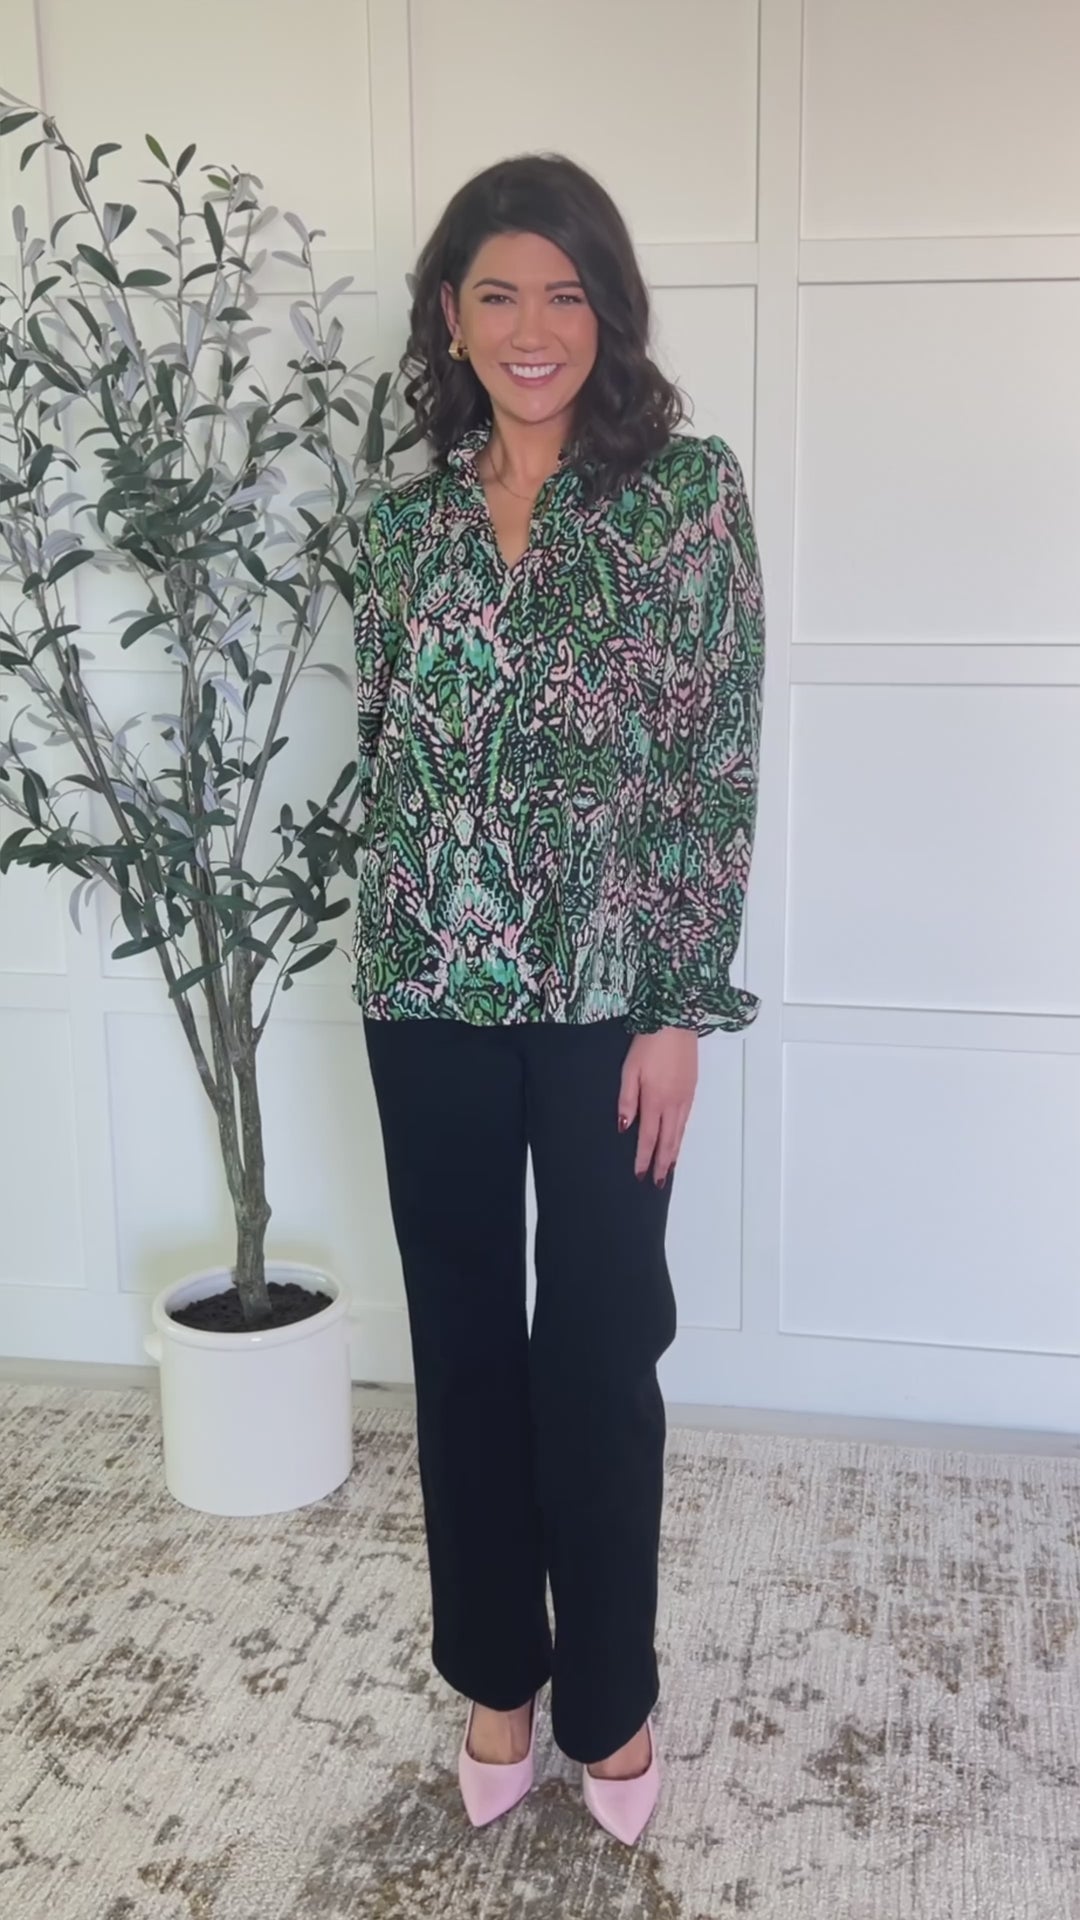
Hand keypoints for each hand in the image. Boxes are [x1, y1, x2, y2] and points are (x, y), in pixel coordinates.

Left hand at [618, 1028, 698, 1185]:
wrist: (676, 1021)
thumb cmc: (649, 1043)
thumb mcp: (629, 1070)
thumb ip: (627, 1100)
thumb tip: (624, 1127)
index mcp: (655, 1100)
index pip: (649, 1137)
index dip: (644, 1158)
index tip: (640, 1175)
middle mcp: (674, 1103)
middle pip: (668, 1140)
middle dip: (663, 1163)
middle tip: (659, 1182)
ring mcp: (685, 1096)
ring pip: (679, 1132)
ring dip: (674, 1152)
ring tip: (669, 1168)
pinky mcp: (692, 1088)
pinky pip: (686, 1119)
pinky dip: (681, 1135)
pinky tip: (677, 1138)